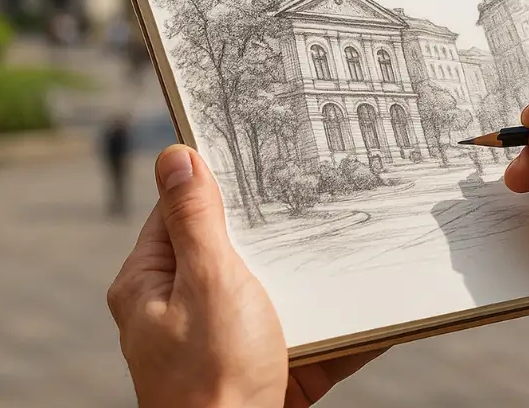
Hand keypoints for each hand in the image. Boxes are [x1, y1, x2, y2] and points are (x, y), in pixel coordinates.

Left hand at [107, 145, 381, 406]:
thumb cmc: (211, 378)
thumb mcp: (206, 281)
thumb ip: (196, 219)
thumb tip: (175, 156)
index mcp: (150, 285)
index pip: (179, 213)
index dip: (216, 181)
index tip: (258, 151)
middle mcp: (183, 312)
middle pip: (233, 250)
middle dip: (278, 227)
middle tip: (319, 187)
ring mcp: (226, 343)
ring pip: (276, 292)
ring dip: (316, 276)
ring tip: (359, 239)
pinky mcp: (267, 370)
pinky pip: (308, 336)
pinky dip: (340, 325)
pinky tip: (377, 305)